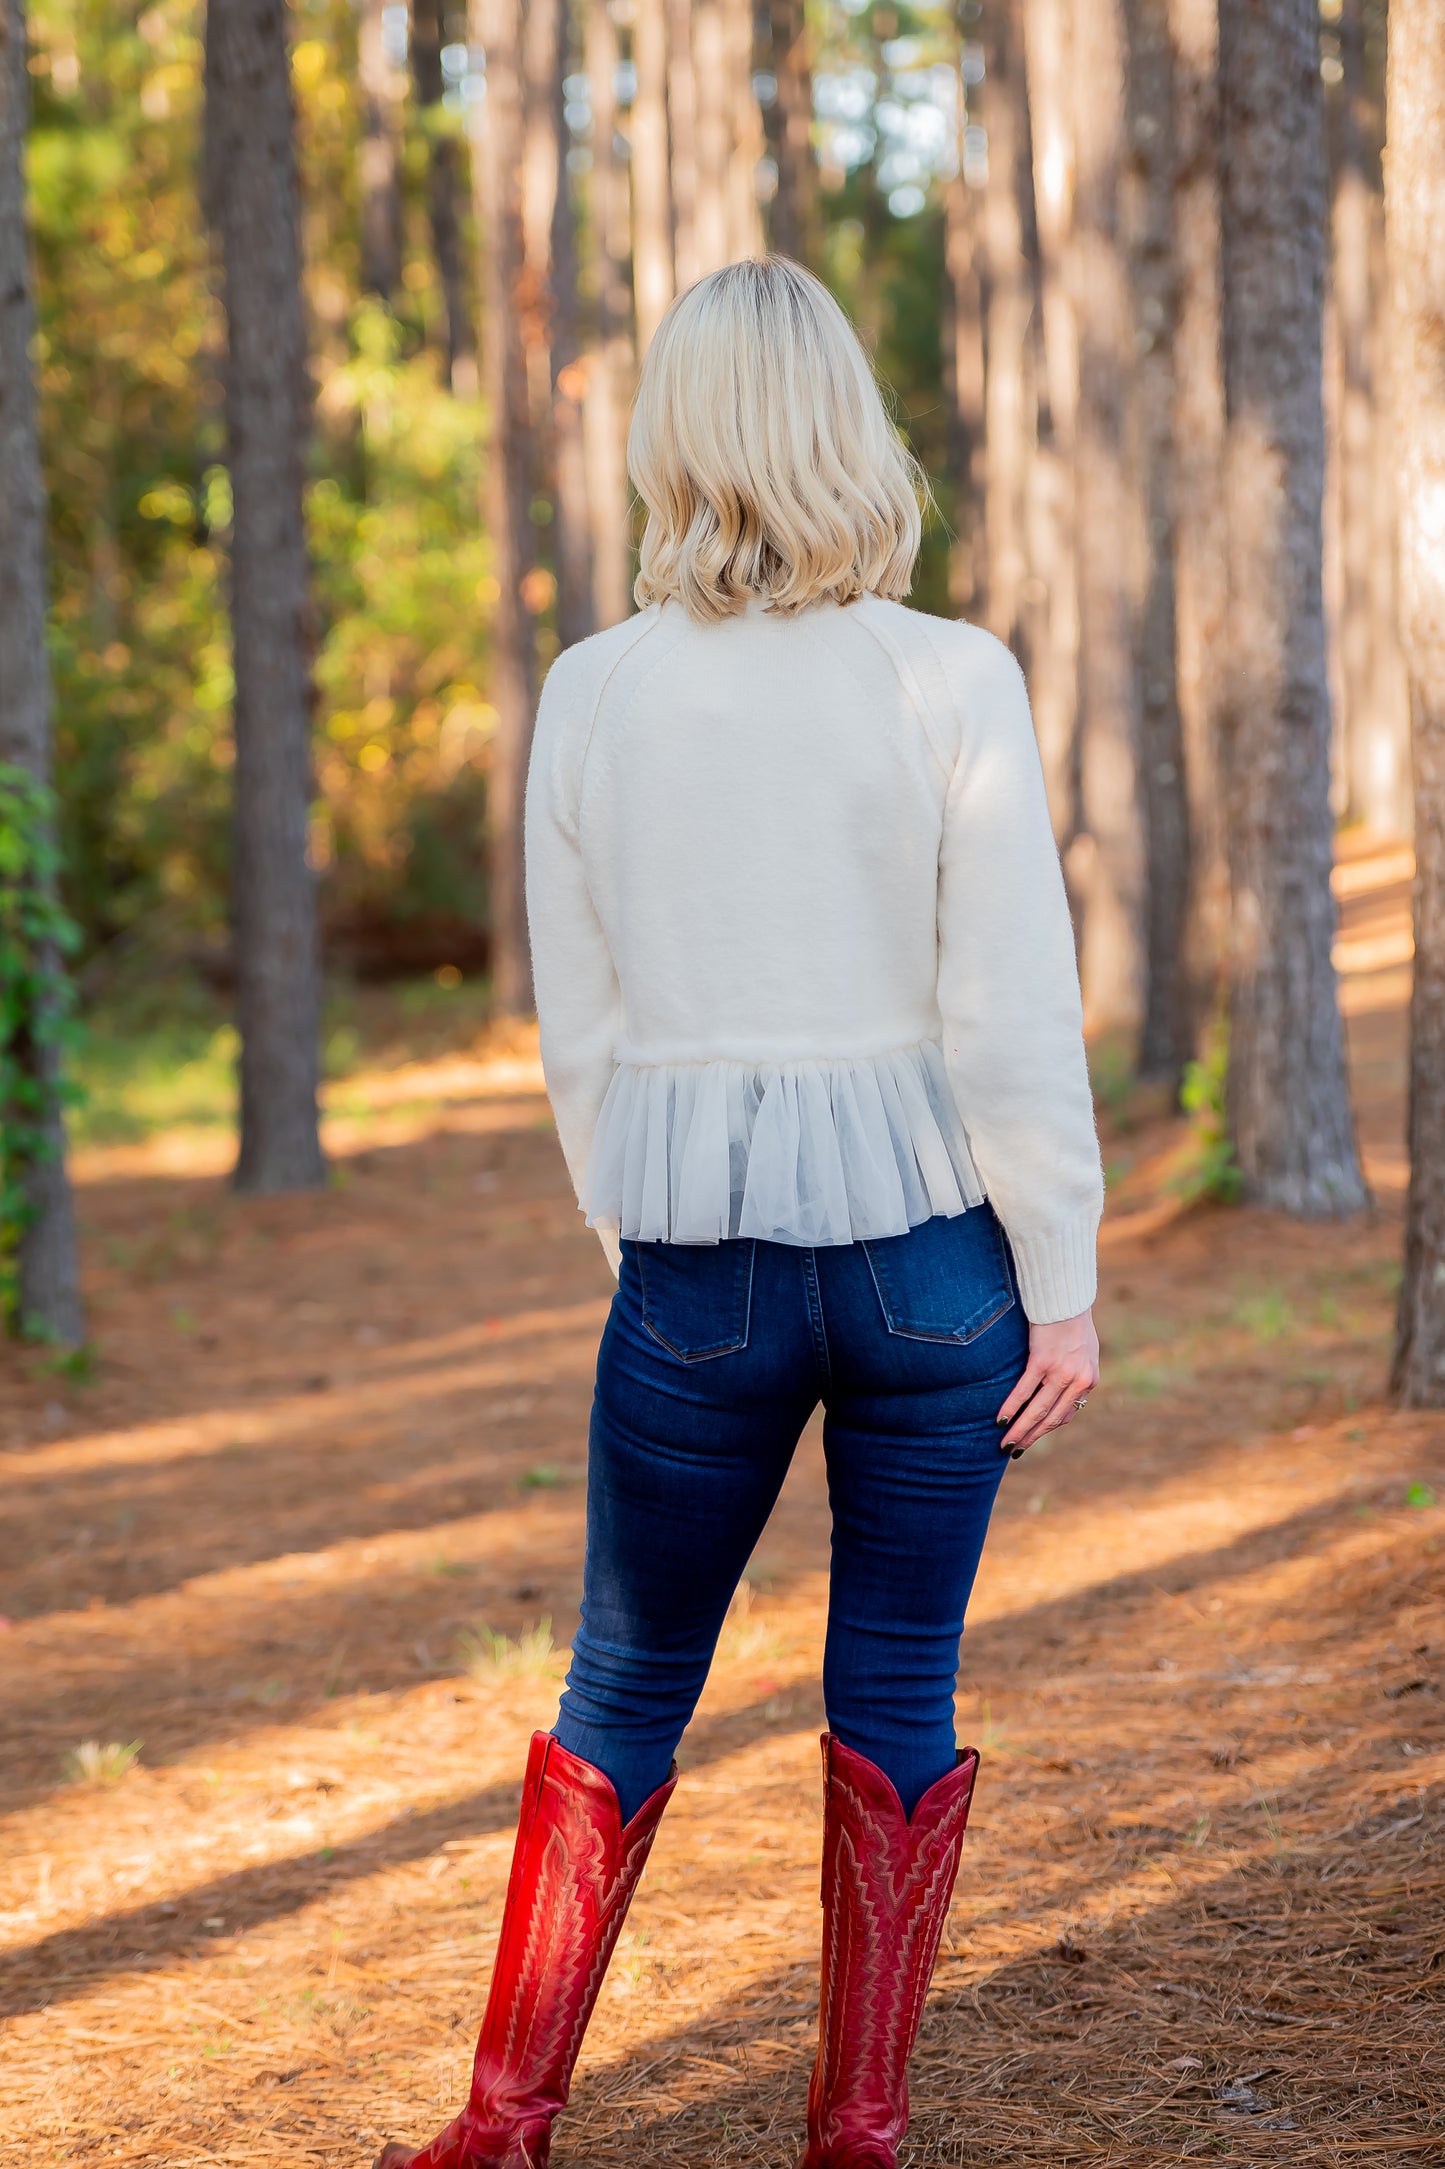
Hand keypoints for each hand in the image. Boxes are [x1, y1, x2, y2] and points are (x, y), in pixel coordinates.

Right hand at [997, 1309, 1099, 1454]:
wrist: (1067, 1298)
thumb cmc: (1073, 1321)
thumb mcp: (1085, 1351)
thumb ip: (1076, 1372)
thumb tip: (1063, 1389)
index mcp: (1089, 1381)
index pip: (1067, 1414)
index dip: (1048, 1428)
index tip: (1033, 1437)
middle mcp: (1077, 1380)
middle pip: (1052, 1419)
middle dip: (1032, 1437)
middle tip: (1015, 1451)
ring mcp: (1060, 1372)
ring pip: (1037, 1410)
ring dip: (1021, 1430)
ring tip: (1006, 1443)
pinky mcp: (1042, 1361)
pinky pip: (1024, 1392)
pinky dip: (1011, 1408)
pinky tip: (1001, 1419)